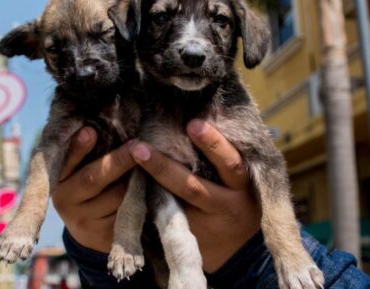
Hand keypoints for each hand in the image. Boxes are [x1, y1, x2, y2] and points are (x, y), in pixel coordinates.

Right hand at [52, 127, 135, 252]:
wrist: (90, 231)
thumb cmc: (89, 188)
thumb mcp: (80, 172)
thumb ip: (89, 154)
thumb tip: (107, 123)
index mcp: (57, 180)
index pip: (67, 162)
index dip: (78, 148)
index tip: (90, 131)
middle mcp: (64, 202)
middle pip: (94, 178)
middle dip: (118, 160)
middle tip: (137, 145)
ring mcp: (83, 221)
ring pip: (117, 195)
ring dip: (133, 181)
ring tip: (143, 170)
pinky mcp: (102, 236)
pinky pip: (127, 213)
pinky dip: (139, 200)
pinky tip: (145, 192)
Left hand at [131, 119, 260, 272]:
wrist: (240, 251)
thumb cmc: (238, 199)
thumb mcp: (242, 182)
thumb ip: (226, 159)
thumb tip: (196, 119)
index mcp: (242, 189)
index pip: (231, 164)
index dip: (213, 145)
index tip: (193, 124)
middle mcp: (224, 207)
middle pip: (192, 187)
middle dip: (165, 167)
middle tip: (141, 147)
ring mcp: (203, 226)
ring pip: (174, 205)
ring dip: (150, 184)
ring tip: (131, 161)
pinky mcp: (186, 237)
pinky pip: (164, 218)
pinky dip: (147, 202)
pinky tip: (128, 185)